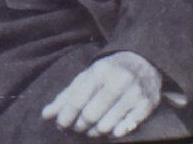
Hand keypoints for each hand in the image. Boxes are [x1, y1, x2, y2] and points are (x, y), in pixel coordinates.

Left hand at [42, 51, 161, 137]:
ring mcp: (134, 93)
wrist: (144, 60)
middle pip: (90, 115)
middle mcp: (117, 80)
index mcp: (99, 70)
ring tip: (92, 129)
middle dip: (80, 126)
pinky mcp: (147, 104)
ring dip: (95, 132)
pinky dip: (115, 132)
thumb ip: (66, 96)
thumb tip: (45, 115)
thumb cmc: (109, 72)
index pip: (77, 99)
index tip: (61, 125)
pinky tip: (110, 130)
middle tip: (78, 127)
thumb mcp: (87, 76)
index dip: (65, 117)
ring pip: (107, 125)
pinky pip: (127, 127)